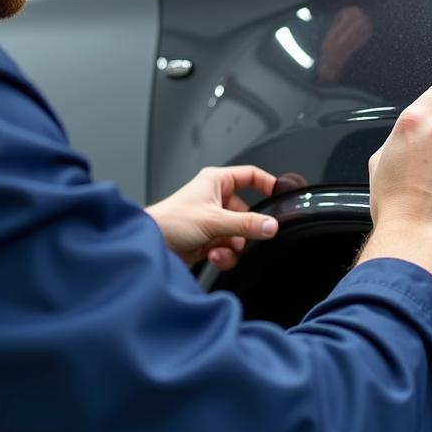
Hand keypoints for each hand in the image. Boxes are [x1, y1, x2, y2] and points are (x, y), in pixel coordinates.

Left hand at [147, 165, 279, 269]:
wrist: (149, 245)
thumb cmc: (169, 221)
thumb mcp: (214, 220)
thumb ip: (246, 224)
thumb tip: (271, 225)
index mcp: (216, 182)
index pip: (250, 176)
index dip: (267, 184)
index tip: (282, 196)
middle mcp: (215, 199)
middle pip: (247, 212)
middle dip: (246, 228)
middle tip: (247, 235)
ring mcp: (212, 220)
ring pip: (239, 233)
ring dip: (233, 245)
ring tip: (220, 247)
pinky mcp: (207, 239)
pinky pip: (229, 247)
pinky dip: (224, 254)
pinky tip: (213, 255)